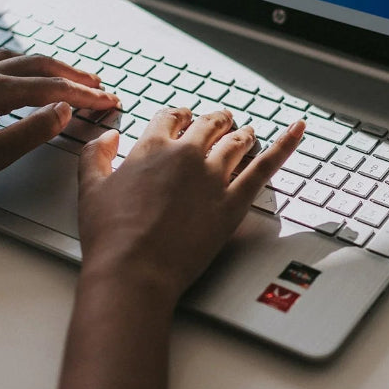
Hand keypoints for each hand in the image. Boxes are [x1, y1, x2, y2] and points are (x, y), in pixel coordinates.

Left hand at [0, 12, 119, 205]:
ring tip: (56, 67)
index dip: (85, 96)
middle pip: (34, 66)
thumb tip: (63, 110)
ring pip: (3, 57)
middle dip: (70, 74)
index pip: (52, 90)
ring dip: (34, 60)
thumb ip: (32, 131)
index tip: (107, 101)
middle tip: (95, 84)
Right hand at [77, 107, 303, 304]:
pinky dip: (286, 144)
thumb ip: (95, 156)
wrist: (134, 271)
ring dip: (241, 133)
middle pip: (208, 124)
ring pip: (236, 141)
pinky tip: (299, 129)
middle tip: (220, 121)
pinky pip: (266, 167)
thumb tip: (107, 138)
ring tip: (246, 132)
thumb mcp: (90, 188)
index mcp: (151, 147)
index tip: (182, 119)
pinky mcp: (234, 201)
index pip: (171, 117)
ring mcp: (213, 176)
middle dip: (215, 120)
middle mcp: (186, 154)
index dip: (178, 117)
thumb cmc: (110, 236)